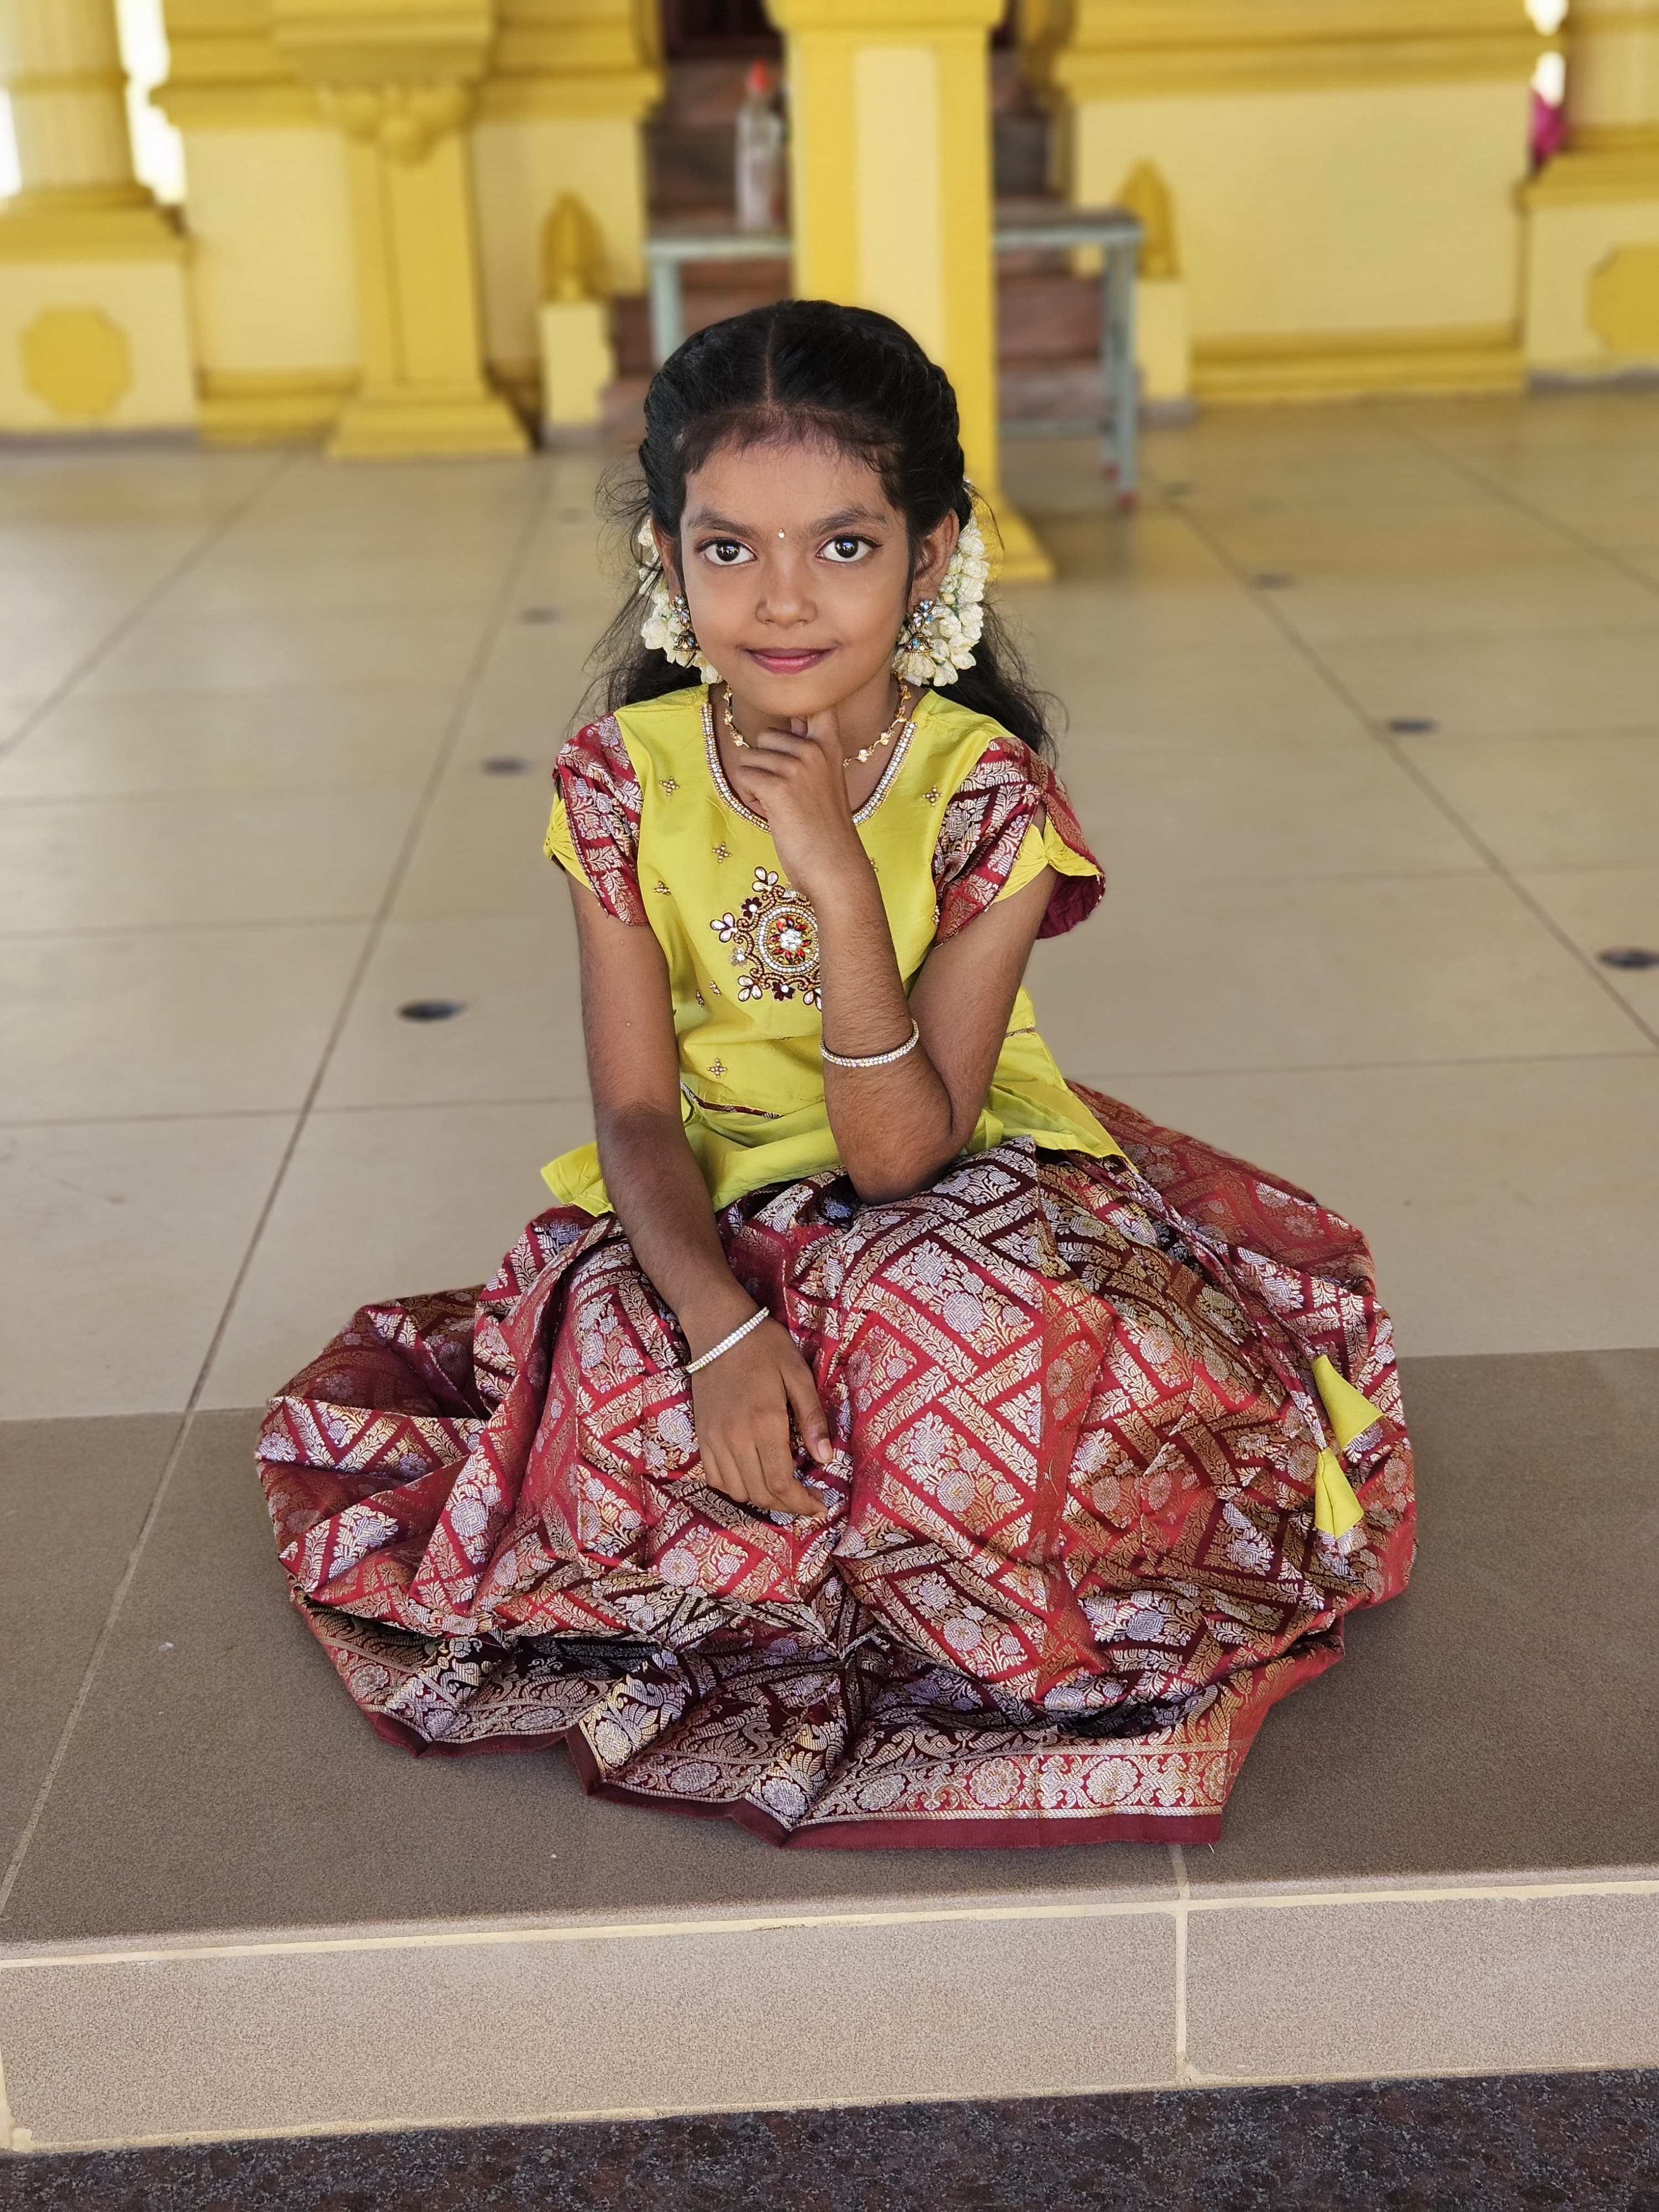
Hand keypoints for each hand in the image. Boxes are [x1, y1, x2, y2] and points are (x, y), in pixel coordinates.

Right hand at [689, 1319, 832, 1519]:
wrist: (719, 1328)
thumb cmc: (765, 1347)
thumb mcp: (798, 1375)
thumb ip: (812, 1418)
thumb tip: (826, 1458)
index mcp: (765, 1423)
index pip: (781, 1482)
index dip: (801, 1503)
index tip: (818, 1505)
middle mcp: (736, 1438)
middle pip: (760, 1493)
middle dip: (787, 1505)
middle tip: (806, 1502)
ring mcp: (714, 1439)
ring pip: (737, 1491)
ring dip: (762, 1499)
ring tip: (783, 1491)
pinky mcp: (701, 1435)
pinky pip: (715, 1478)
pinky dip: (736, 1487)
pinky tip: (753, 1478)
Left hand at [727, 706, 866, 903]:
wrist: (836, 867)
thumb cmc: (827, 829)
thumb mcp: (826, 779)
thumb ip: (809, 751)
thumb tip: (788, 726)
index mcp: (829, 745)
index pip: (814, 701)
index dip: (796, 704)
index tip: (794, 718)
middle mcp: (813, 749)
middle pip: (765, 736)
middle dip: (766, 763)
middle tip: (786, 793)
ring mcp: (796, 767)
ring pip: (750, 758)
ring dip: (757, 783)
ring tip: (781, 806)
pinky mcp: (778, 788)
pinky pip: (743, 777)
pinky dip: (751, 797)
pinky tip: (772, 813)